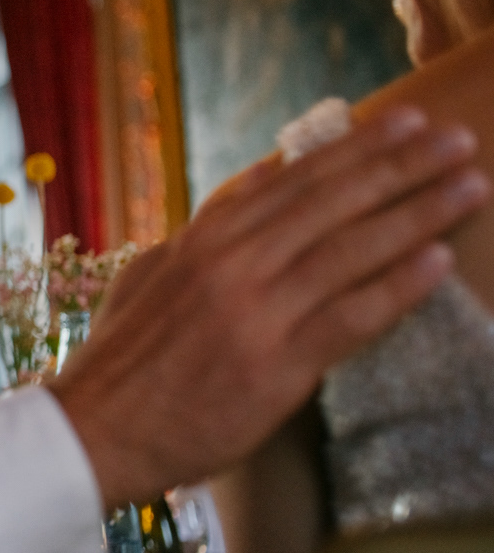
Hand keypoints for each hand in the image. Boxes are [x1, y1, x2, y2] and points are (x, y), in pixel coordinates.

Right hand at [51, 106, 487, 506]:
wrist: (95, 431)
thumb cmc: (123, 358)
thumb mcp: (152, 273)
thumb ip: (207, 228)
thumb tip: (258, 180)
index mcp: (202, 239)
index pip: (290, 180)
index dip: (351, 147)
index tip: (400, 121)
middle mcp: (231, 265)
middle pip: (330, 204)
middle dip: (399, 167)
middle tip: (455, 139)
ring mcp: (254, 314)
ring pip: (348, 252)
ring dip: (416, 215)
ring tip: (468, 187)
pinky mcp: (274, 367)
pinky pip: (349, 319)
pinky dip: (395, 288)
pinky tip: (437, 263)